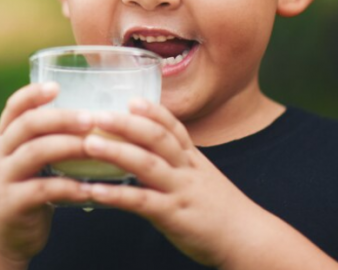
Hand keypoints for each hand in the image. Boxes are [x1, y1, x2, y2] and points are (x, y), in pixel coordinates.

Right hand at [0, 82, 94, 268]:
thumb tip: (96, 118)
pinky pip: (42, 190)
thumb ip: (48, 139)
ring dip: (67, 147)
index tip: (57, 86)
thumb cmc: (26, 189)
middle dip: (60, 118)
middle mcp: (1, 153)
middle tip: (90, 118)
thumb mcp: (28, 160)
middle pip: (27, 125)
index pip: (14, 107)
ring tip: (94, 146)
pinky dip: (68, 187)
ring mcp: (3, 178)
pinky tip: (89, 187)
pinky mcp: (12, 205)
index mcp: (7, 138)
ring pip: (34, 153)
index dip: (33, 94)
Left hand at [80, 99, 252, 267]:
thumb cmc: (220, 210)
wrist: (248, 239)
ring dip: (116, 151)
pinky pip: (142, 202)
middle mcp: (187, 169)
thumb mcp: (202, 178)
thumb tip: (148, 154)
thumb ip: (178, 164)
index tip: (131, 98)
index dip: (152, 111)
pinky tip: (94, 191)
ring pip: (148, 164)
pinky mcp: (174, 216)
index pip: (173, 126)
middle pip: (157, 137)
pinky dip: (117, 194)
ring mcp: (181, 190)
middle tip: (97, 115)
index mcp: (193, 158)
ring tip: (88, 143)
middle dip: (127, 123)